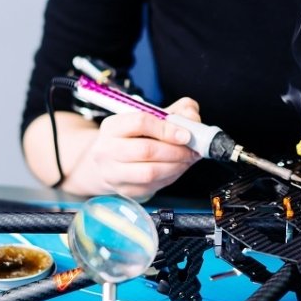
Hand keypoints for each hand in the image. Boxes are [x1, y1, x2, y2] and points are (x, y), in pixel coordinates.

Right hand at [83, 97, 202, 199]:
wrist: (113, 160)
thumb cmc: (137, 135)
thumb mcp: (154, 115)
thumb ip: (178, 110)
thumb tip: (193, 119)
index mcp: (112, 126)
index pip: (140, 123)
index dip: (167, 129)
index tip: (186, 135)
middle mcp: (107, 150)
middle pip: (146, 150)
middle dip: (175, 151)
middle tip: (192, 150)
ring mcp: (113, 173)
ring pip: (149, 173)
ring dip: (176, 166)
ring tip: (188, 159)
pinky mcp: (124, 190)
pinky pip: (152, 186)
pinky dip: (171, 177)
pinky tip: (177, 168)